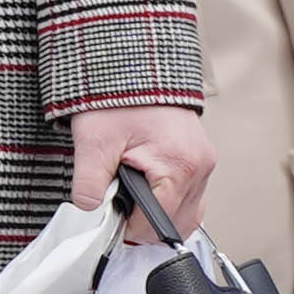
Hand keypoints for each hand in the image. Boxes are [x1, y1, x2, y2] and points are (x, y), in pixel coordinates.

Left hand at [67, 100, 212, 229]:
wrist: (133, 65)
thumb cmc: (117, 98)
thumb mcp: (93, 143)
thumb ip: (88, 185)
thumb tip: (89, 214)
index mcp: (179, 164)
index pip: (157, 223)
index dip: (129, 228)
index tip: (111, 221)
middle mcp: (200, 166)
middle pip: (177, 224)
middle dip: (144, 225)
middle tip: (119, 207)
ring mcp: (205, 163)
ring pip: (188, 215)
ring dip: (160, 217)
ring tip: (133, 198)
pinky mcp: (201, 159)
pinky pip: (191, 198)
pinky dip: (170, 203)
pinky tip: (148, 191)